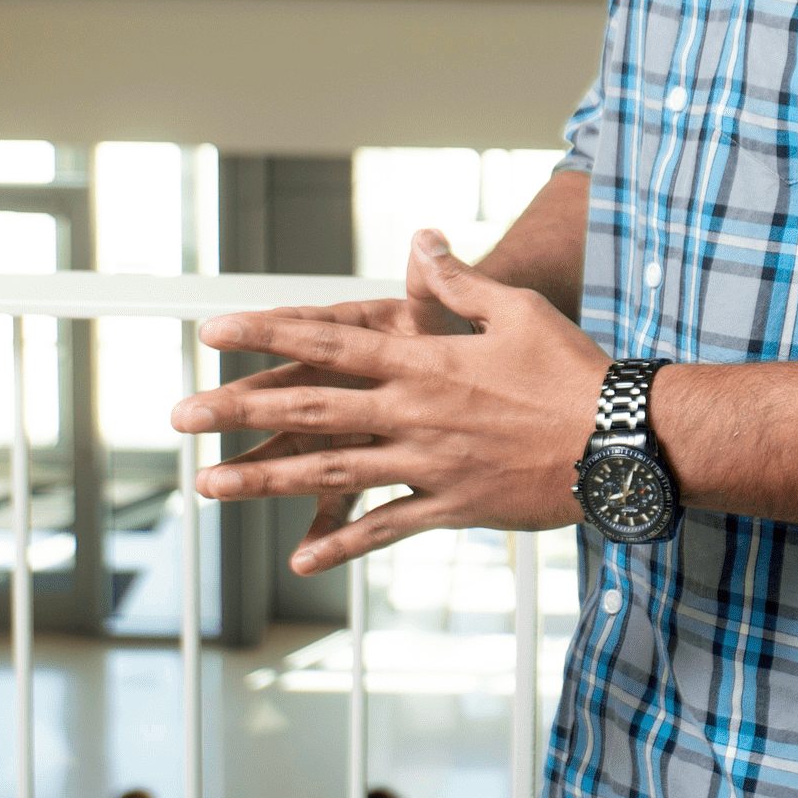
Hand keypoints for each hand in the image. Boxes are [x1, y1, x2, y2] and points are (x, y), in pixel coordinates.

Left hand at [173, 230, 606, 574]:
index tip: (211, 332)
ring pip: (330, 472)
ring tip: (208, 486)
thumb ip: (457, 280)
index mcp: (423, 359)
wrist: (618, 440)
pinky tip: (300, 559)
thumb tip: (422, 238)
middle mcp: (412, 412)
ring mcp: (426, 465)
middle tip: (179, 417)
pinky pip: (384, 529)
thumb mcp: (514, 308)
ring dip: (264, 480)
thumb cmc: (571, 367)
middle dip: (238, 411)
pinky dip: (341, 543)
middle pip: (310, 409)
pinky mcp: (450, 508)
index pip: (327, 340)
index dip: (265, 333)